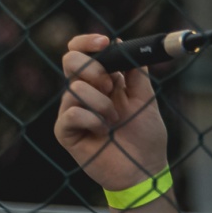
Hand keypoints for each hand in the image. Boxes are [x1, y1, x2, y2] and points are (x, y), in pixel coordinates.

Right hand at [55, 33, 169, 193]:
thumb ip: (136, 73)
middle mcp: (82, 92)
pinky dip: (93, 120)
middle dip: (91, 68)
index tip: (104, 42)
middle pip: (70, 61)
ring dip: (102, 104)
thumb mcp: (146, 99)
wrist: (143, 170)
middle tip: (110, 85)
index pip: (82, 52)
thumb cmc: (145, 137)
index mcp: (100, 81)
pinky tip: (102, 133)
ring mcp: (71, 110)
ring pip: (75, 88)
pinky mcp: (64, 130)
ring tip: (114, 121)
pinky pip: (72, 112)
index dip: (87, 42)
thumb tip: (123, 43)